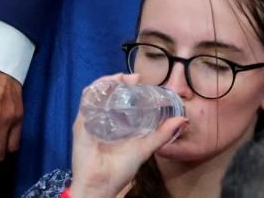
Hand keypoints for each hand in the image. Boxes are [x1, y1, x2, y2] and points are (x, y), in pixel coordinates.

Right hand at [68, 74, 187, 197]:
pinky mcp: (81, 123)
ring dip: (108, 81)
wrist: (102, 185)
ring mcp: (91, 119)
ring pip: (95, 92)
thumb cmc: (120, 169)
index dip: (129, 85)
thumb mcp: (145, 148)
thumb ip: (162, 134)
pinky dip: (95, 90)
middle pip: (107, 91)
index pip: (120, 96)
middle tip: (134, 78)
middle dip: (120, 80)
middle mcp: (102, 117)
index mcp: (115, 122)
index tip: (141, 80)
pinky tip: (107, 86)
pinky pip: (86, 101)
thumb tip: (182, 120)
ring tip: (122, 78)